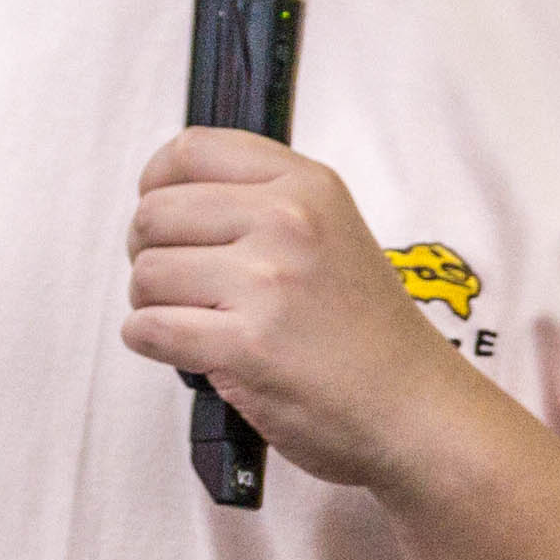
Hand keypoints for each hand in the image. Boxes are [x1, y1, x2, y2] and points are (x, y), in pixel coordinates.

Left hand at [120, 132, 483, 491]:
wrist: (415, 408)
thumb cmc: (365, 332)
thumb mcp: (331, 231)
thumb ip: (259, 202)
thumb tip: (163, 195)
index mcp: (307, 185)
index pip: (191, 150)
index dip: (156, 183)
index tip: (162, 214)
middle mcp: (287, 222)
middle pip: (154, 214)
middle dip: (148, 253)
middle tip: (178, 283)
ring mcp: (267, 282)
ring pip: (145, 274)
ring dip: (151, 305)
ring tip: (196, 320)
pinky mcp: (247, 344)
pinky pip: (147, 329)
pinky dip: (152, 343)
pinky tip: (191, 351)